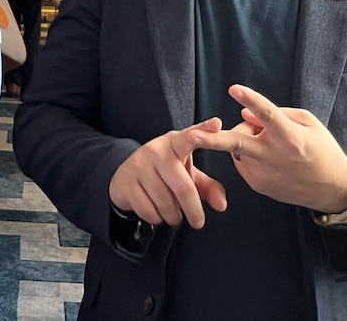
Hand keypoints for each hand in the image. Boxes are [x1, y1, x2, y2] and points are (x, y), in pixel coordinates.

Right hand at [108, 119, 228, 227]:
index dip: (204, 130)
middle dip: (193, 210)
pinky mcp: (126, 182)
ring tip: (174, 215)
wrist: (125, 179)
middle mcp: (155, 150)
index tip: (217, 124)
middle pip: (183, 187)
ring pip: (165, 203)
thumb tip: (221, 205)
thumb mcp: (187, 176)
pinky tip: (156, 213)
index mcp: (174, 143)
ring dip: (174, 217)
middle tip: (198, 222)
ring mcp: (139, 165)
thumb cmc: (163, 176)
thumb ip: (208, 187)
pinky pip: (148, 210)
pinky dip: (157, 219)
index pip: (190, 137)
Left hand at [189, 84, 346, 212]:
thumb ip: (278, 114)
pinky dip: (250, 154)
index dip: (250, 100)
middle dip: (212, 140)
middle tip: (192, 136)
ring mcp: (265, 174)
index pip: (267, 115)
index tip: (234, 89)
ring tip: (271, 144)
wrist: (332, 190)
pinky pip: (244, 162)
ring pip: (239, 148)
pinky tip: (271, 159)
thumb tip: (245, 114)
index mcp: (291, 137)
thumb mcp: (309, 124)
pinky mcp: (259, 185)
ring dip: (246, 139)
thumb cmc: (322, 150)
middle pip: (237, 144)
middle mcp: (274, 157)